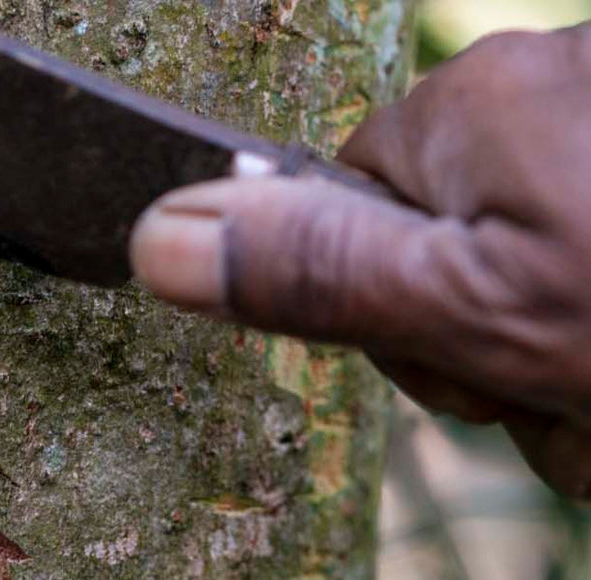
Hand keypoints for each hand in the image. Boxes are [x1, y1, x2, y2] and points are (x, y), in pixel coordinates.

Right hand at [130, 24, 590, 496]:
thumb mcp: (475, 310)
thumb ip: (316, 271)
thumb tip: (154, 235)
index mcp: (473, 96)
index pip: (351, 209)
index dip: (390, 310)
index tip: (468, 354)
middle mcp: (546, 72)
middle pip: (445, 241)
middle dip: (486, 341)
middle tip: (553, 383)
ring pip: (527, 268)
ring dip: (558, 359)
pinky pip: (586, 264)